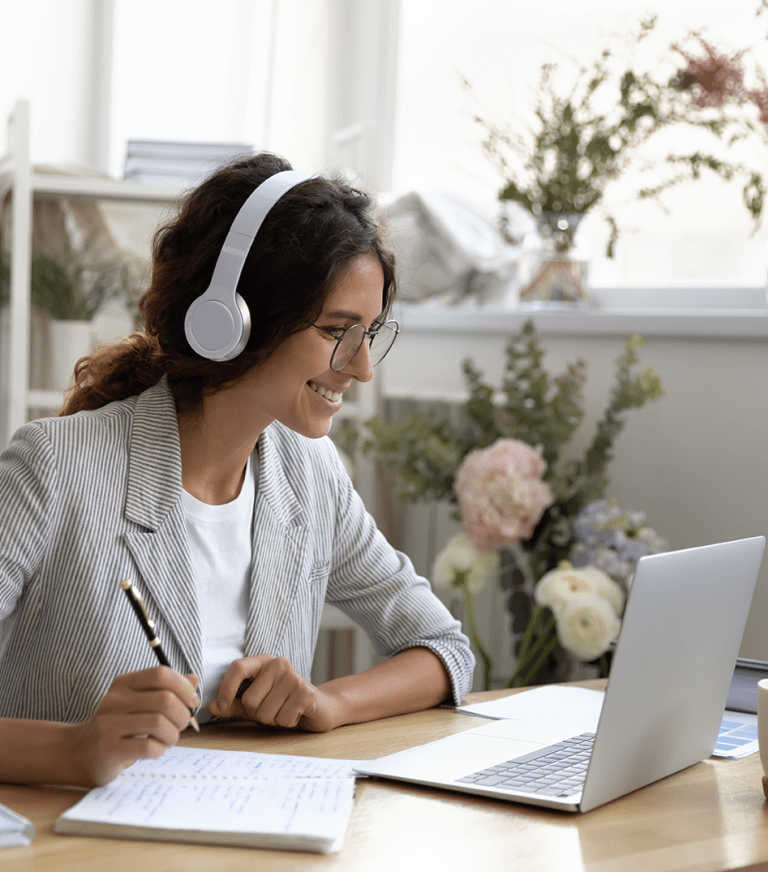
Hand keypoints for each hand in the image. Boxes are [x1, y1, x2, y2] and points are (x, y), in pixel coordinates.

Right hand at [68, 666, 199, 785]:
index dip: (183, 687)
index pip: (160, 674)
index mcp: (124, 684)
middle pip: (164, 700)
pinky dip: (160, 749)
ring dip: (173, 734)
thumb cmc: (119, 726)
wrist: (80, 753)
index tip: (192, 702)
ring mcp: (108, 725)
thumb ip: (167, 691)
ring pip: (158, 723)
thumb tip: (194, 679)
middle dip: (182, 715)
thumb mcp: (140, 703)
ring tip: (169, 739)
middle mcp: (114, 700)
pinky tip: (156, 749)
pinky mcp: (107, 749)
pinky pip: (147, 747)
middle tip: (181, 725)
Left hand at [208, 655, 340, 731]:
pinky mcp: (305, 692)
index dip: (226, 688)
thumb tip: (211, 705)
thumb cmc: (283, 704)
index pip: (237, 667)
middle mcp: (278, 664)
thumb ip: (234, 705)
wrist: (319, 707)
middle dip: (258, 713)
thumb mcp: (255, 705)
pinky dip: (287, 723)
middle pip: (250, 699)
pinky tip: (296, 714)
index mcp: (263, 662)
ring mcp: (293, 676)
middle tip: (273, 709)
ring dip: (273, 719)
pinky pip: (282, 718)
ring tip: (285, 711)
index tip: (223, 705)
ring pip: (265, 712)